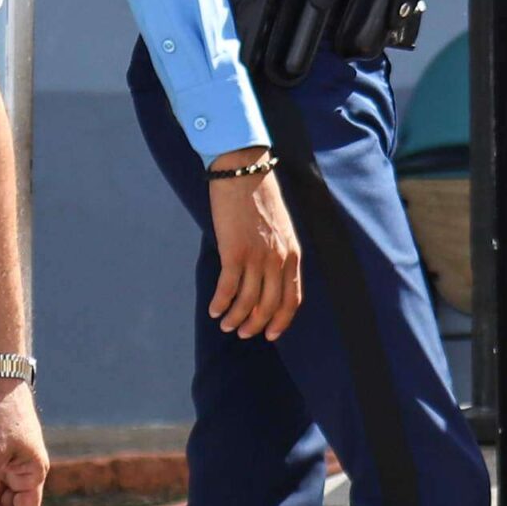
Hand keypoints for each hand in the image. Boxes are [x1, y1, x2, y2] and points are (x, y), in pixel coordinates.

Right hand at [208, 148, 302, 340]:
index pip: (292, 298)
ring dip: (235, 318)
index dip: (281, 320)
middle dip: (255, 325)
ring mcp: (257, 257)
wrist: (243, 171)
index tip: (271, 334)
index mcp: (293, 253)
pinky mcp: (234, 252)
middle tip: (242, 332)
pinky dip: (220, 304)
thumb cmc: (259, 196)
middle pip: (269, 305)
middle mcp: (278, 259)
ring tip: (225, 324)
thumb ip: (279, 252)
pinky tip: (213, 309)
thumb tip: (268, 278)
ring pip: (248, 302)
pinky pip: (228, 289)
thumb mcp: (281, 227)